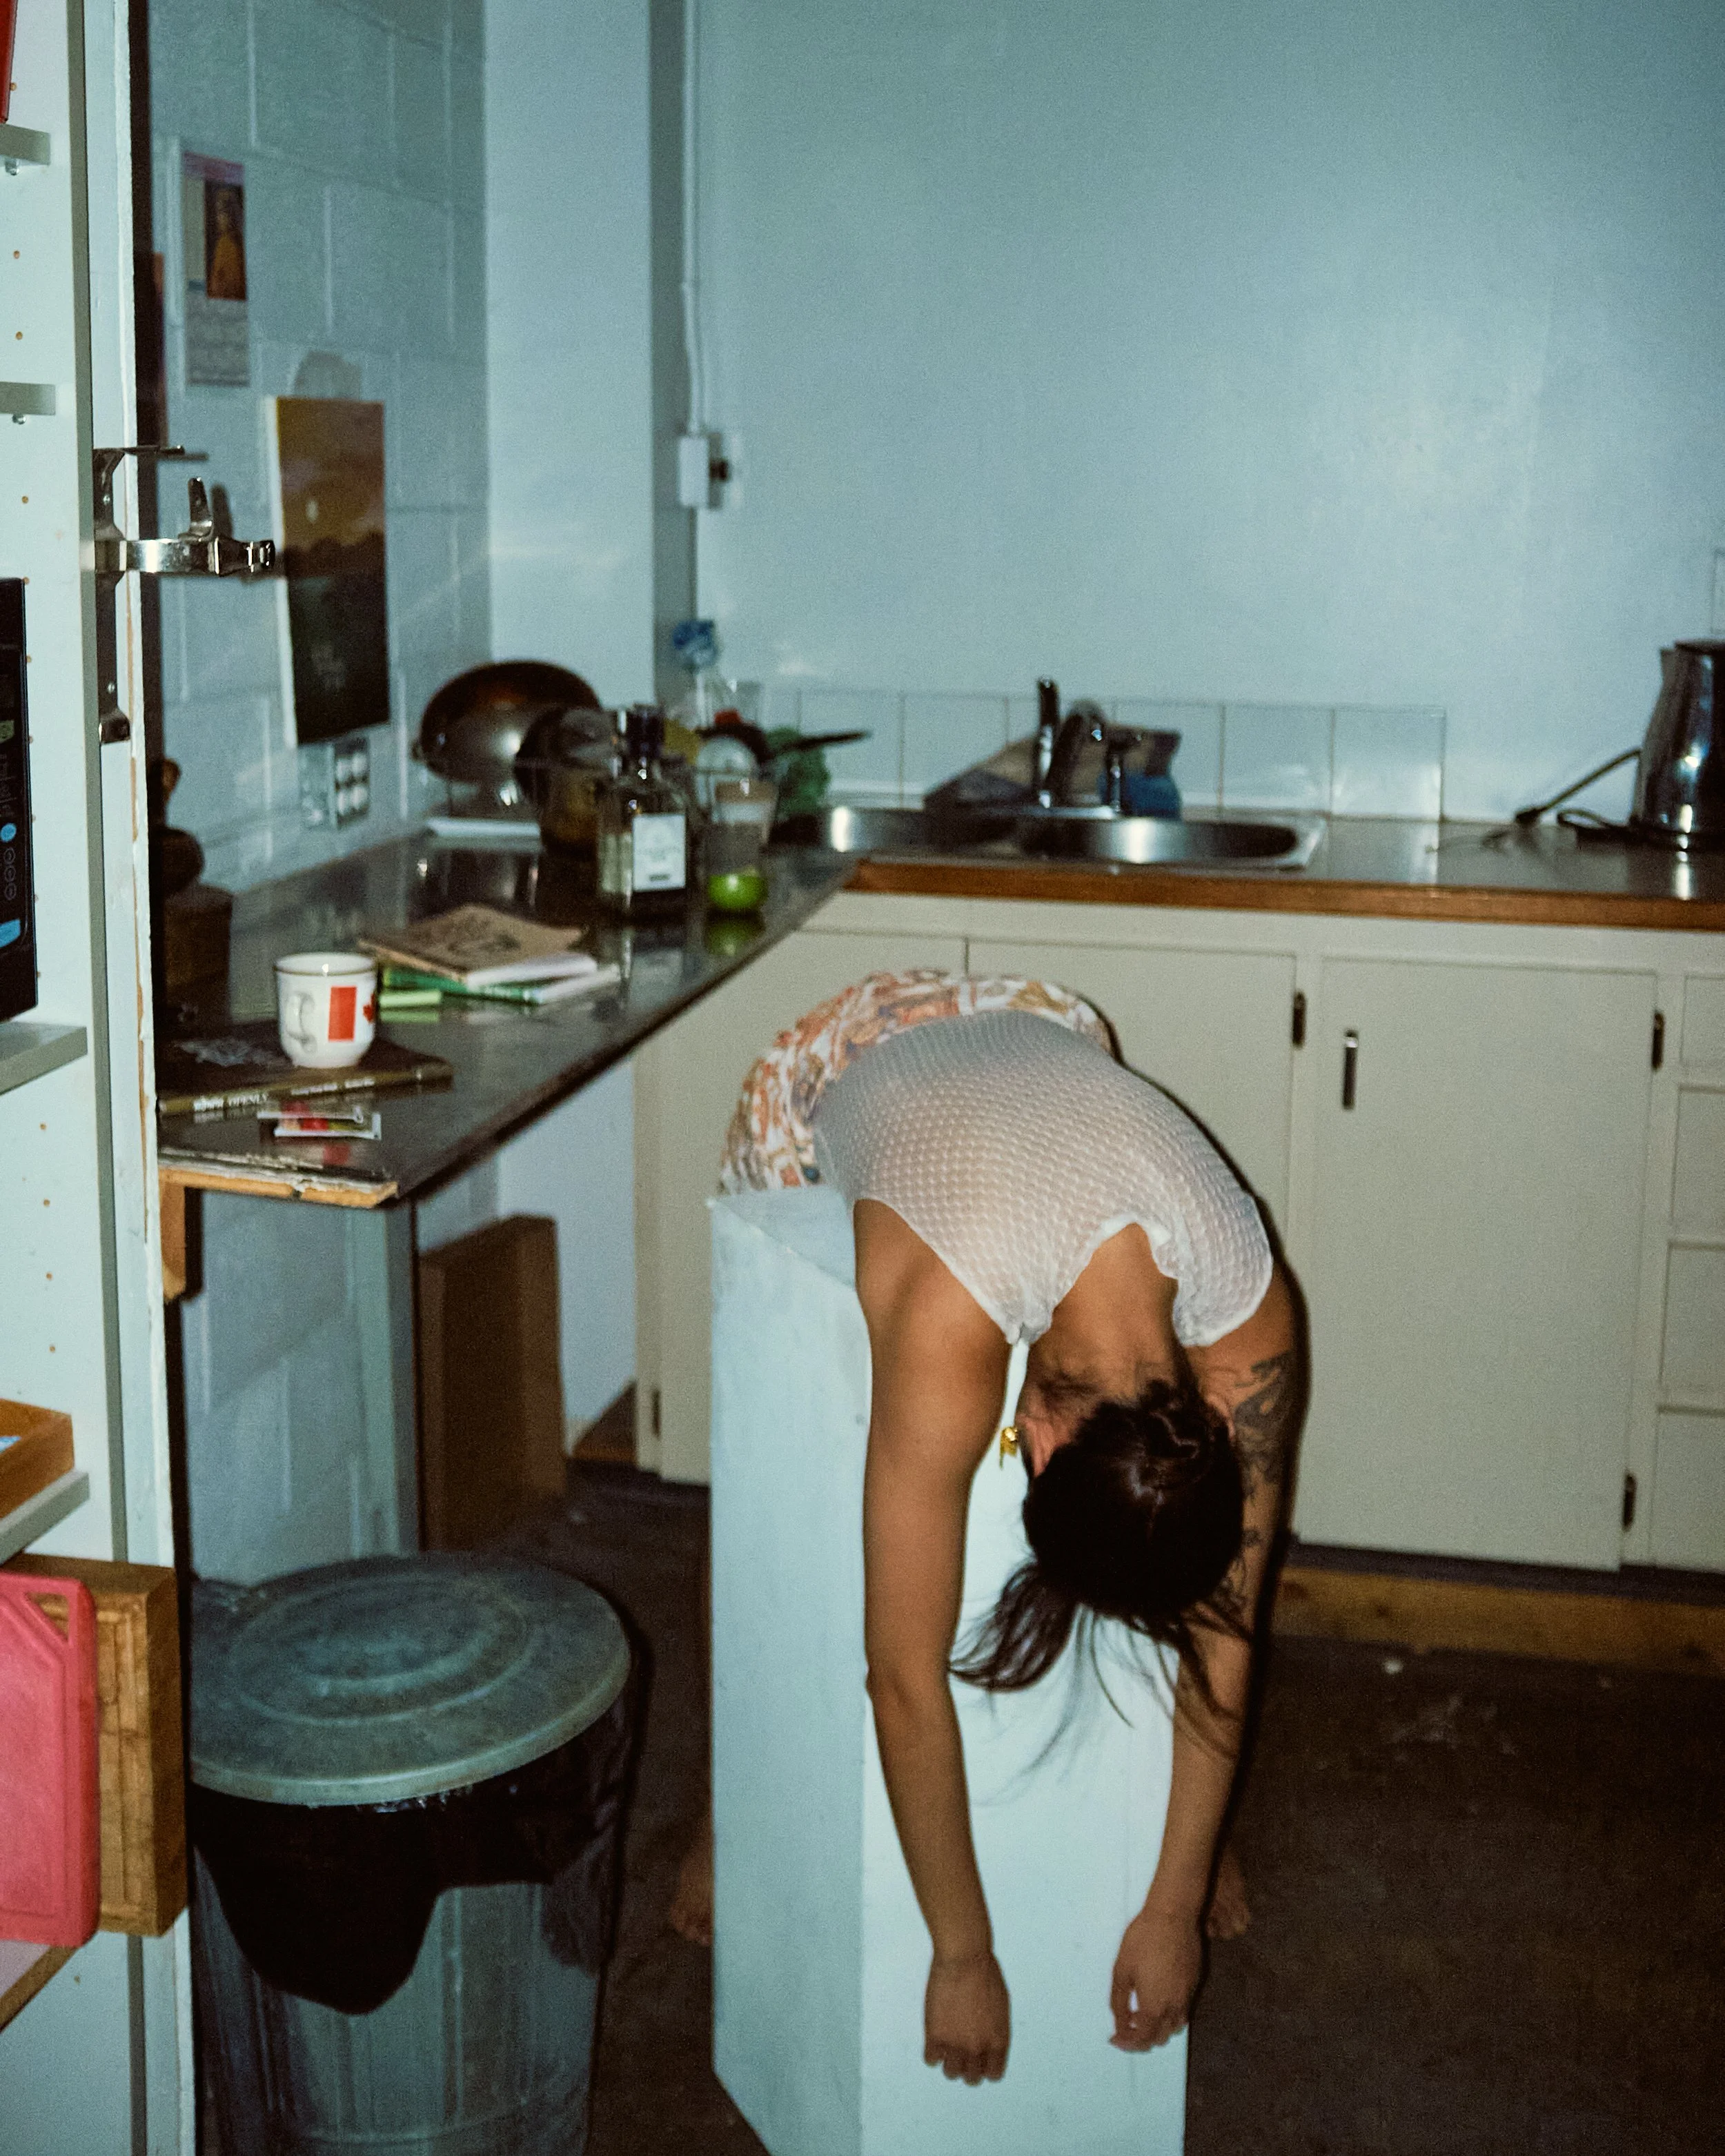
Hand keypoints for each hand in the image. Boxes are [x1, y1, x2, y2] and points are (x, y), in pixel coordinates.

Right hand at [924, 1950, 1009, 2082]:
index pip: (993, 2074)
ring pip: (950, 2073)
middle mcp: (978, 2049)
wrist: (964, 1958)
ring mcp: (956, 2045)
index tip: (978, 2059)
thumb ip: (994, 2030)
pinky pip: (931, 2060)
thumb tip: (986, 2041)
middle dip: (967, 2067)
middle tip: (960, 2052)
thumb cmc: (986, 1973)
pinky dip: (932, 2052)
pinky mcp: (935, 2037)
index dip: (985, 2067)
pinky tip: (934, 2037)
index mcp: (998, 2041)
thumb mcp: (1001, 2006)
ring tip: (946, 2044)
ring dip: (948, 2061)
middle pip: (972, 2078)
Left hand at [1109, 1902, 1202, 2050]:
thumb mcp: (1122, 1970)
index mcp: (1155, 2007)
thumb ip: (1119, 2001)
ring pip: (1175, 2026)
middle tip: (1126, 2027)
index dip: (1127, 2043)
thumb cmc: (1143, 1940)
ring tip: (1141, 2013)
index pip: (1143, 2039)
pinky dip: (1169, 2015)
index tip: (1115, 2038)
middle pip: (1161, 2037)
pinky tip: (1158, 1997)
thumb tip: (1120, 2024)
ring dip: (1158, 2028)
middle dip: (1142, 2039)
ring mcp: (1188, 1996)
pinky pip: (1183, 2011)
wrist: (1173, 1916)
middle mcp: (1175, 2007)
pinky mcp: (1195, 1983)